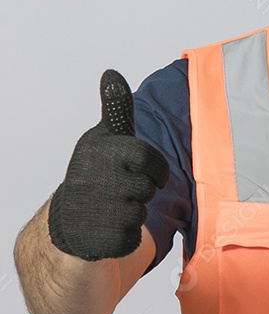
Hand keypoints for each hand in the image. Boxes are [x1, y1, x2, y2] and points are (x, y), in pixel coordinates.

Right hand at [48, 70, 168, 260]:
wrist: (68, 224)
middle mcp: (88, 176)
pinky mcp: (91, 240)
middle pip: (146, 188)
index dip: (155, 168)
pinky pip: (130, 239)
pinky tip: (107, 230)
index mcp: (96, 150)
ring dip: (133, 215)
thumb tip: (111, 74)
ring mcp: (87, 209)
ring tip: (112, 209)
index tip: (149, 172)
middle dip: (141, 193)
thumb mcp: (107, 140)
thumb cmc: (96, 177)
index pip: (145, 156)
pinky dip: (125, 238)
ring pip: (139, 214)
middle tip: (121, 191)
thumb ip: (117, 109)